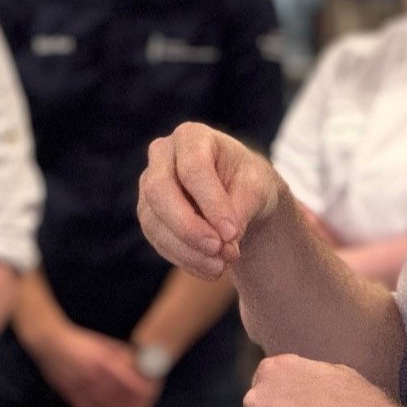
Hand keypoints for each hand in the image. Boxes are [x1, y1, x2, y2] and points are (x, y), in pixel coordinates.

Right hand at [32, 322, 158, 406]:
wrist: (50, 343)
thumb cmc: (78, 341)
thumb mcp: (102, 343)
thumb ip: (120, 354)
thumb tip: (137, 362)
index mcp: (103, 360)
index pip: (126, 379)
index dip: (139, 391)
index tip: (150, 396)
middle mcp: (94, 375)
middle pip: (117, 397)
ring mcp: (82, 386)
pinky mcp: (72, 395)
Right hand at [138, 123, 282, 280]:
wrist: (238, 196)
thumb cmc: (248, 182)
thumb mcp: (257, 187)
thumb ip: (242, 207)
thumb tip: (225, 240)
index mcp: (192, 136)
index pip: (193, 168)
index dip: (211, 203)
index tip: (232, 234)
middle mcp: (162, 156)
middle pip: (159, 190)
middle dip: (188, 227)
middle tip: (219, 251)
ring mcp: (149, 185)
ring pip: (154, 220)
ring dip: (187, 250)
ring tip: (221, 267)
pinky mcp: (148, 214)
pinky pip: (157, 239)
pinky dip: (184, 258)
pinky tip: (209, 269)